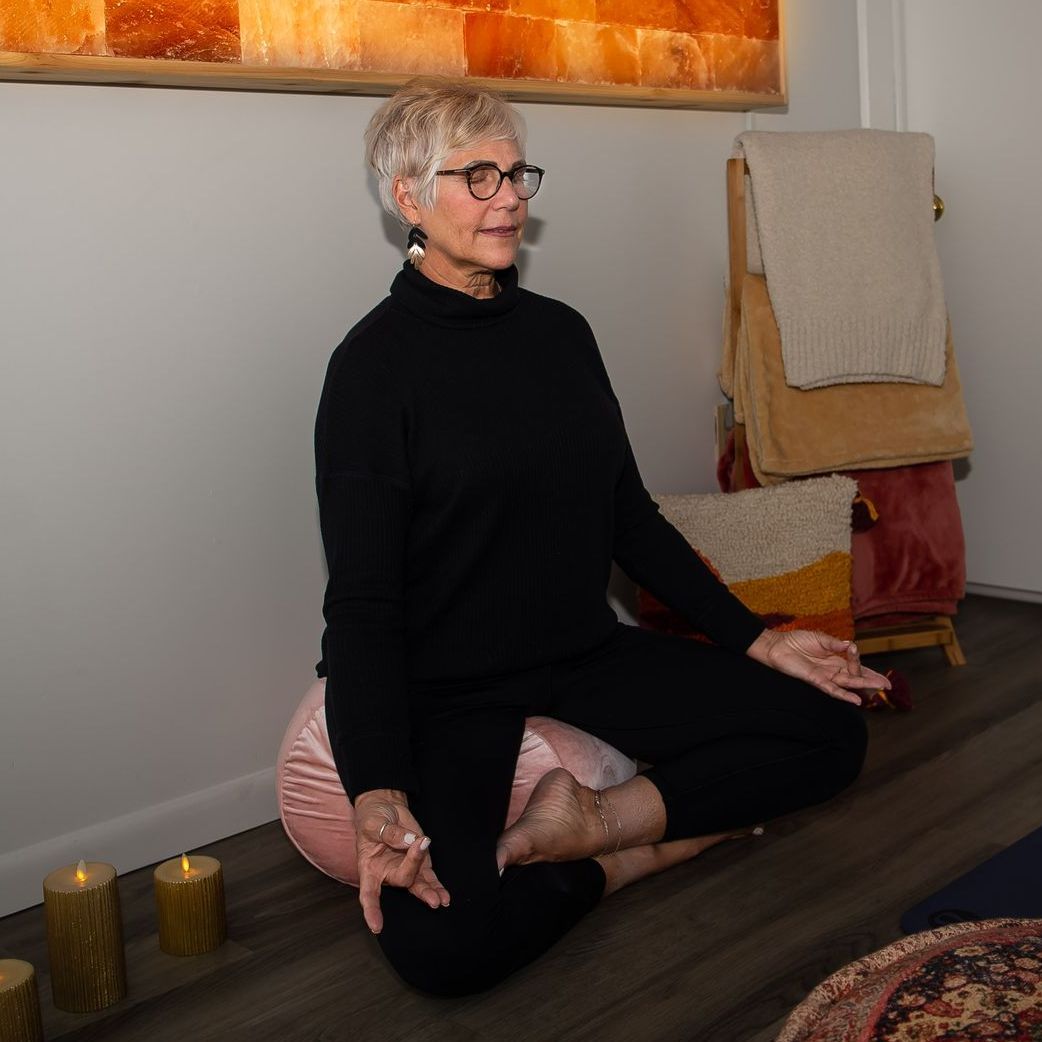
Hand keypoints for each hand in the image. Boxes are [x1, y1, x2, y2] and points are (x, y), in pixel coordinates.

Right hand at [353, 788, 449, 933]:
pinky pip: (429, 878)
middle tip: (419, 844)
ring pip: (417, 885)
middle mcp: (387, 873)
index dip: (372, 910)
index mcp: (369, 868)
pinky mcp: (420, 863)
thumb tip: (409, 841)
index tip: (377, 926)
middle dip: (412, 865)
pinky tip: (445, 897)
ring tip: (440, 900)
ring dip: (429, 892)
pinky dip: (437, 886)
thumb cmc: (373, 818)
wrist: (386, 808)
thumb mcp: (375, 822)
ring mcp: (405, 869)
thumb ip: (390, 833)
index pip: (369, 893)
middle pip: (401, 879)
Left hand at [746, 629, 891, 705]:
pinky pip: (832, 690)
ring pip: (847, 684)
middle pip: (856, 676)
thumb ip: (836, 644)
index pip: (856, 664)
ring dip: (862, 687)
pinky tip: (856, 700)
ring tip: (878, 690)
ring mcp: (825, 676)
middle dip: (872, 680)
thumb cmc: (797, 641)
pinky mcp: (815, 680)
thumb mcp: (820, 638)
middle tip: (888, 686)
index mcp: (835, 658)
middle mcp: (833, 669)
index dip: (865, 665)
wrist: (777, 645)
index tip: (859, 654)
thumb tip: (852, 646)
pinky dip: (844, 695)